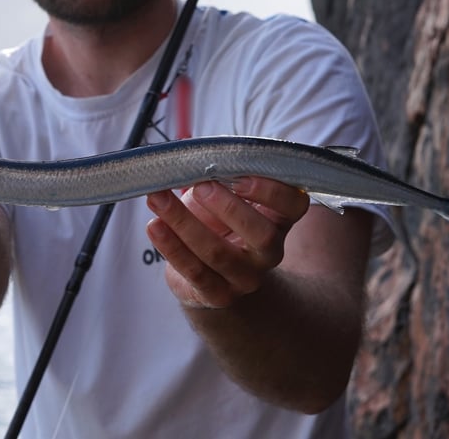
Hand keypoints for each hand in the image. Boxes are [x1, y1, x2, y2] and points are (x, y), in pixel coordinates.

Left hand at [145, 177, 309, 308]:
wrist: (210, 270)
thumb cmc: (218, 219)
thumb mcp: (226, 195)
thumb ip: (222, 175)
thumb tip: (194, 154)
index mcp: (279, 220)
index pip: (294, 205)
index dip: (271, 190)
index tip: (238, 176)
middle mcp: (269, 252)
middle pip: (263, 235)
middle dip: (229, 207)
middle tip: (198, 186)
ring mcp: (245, 277)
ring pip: (218, 253)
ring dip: (184, 222)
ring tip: (158, 198)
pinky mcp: (217, 294)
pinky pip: (194, 272)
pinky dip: (171, 246)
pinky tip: (155, 226)